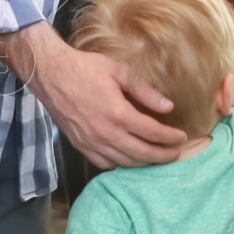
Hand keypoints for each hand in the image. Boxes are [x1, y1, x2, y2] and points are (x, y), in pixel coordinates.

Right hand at [0, 22, 187, 167]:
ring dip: (144, 163)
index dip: (170, 137)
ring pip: (124, 162)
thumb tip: (167, 106)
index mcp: (118, 113)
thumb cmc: (85, 68)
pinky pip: (105, 164)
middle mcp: (105, 133)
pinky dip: (121, 165)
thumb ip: (145, 91)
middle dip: (163, 156)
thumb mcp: (119, 71)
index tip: (182, 137)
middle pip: (142, 153)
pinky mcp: (81, 146)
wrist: (51, 75)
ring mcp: (92, 142)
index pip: (152, 132)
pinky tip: (130, 159)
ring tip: (157, 158)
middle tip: (176, 154)